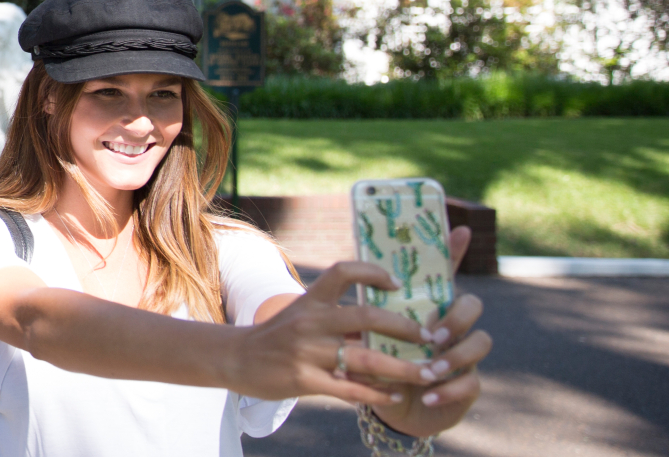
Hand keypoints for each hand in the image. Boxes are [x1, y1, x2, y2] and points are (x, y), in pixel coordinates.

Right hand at [225, 261, 442, 404]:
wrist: (237, 359)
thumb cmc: (277, 336)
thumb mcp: (302, 316)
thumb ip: (336, 317)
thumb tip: (383, 321)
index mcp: (311, 300)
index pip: (343, 271)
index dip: (373, 272)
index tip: (397, 284)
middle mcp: (310, 321)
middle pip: (366, 317)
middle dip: (405, 329)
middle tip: (431, 338)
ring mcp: (307, 352)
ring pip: (366, 359)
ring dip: (402, 368)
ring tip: (427, 374)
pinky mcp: (304, 380)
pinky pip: (350, 390)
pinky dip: (378, 394)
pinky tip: (395, 396)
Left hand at [372, 225, 493, 436]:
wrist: (395, 406)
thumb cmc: (381, 364)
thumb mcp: (369, 337)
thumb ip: (368, 312)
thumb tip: (347, 279)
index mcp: (428, 307)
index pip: (445, 274)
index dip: (455, 251)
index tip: (461, 229)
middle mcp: (452, 326)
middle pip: (472, 305)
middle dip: (455, 318)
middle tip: (432, 336)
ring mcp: (464, 353)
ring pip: (480, 342)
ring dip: (454, 357)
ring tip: (429, 371)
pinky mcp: (468, 384)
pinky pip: (471, 383)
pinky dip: (449, 390)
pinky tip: (429, 395)